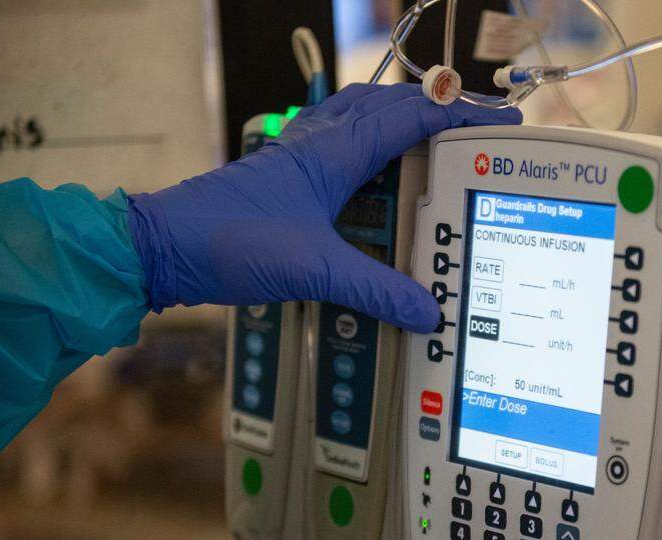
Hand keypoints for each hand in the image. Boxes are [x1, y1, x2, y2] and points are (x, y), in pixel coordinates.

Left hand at [128, 83, 521, 331]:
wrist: (162, 246)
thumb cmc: (228, 240)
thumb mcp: (314, 270)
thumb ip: (375, 290)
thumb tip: (426, 312)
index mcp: (333, 152)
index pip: (410, 119)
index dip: (459, 116)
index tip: (499, 120)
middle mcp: (318, 144)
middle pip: (388, 106)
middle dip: (437, 110)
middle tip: (475, 126)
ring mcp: (298, 157)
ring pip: (361, 119)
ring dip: (400, 121)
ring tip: (435, 139)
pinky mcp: (285, 178)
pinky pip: (339, 146)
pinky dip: (369, 148)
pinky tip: (375, 176)